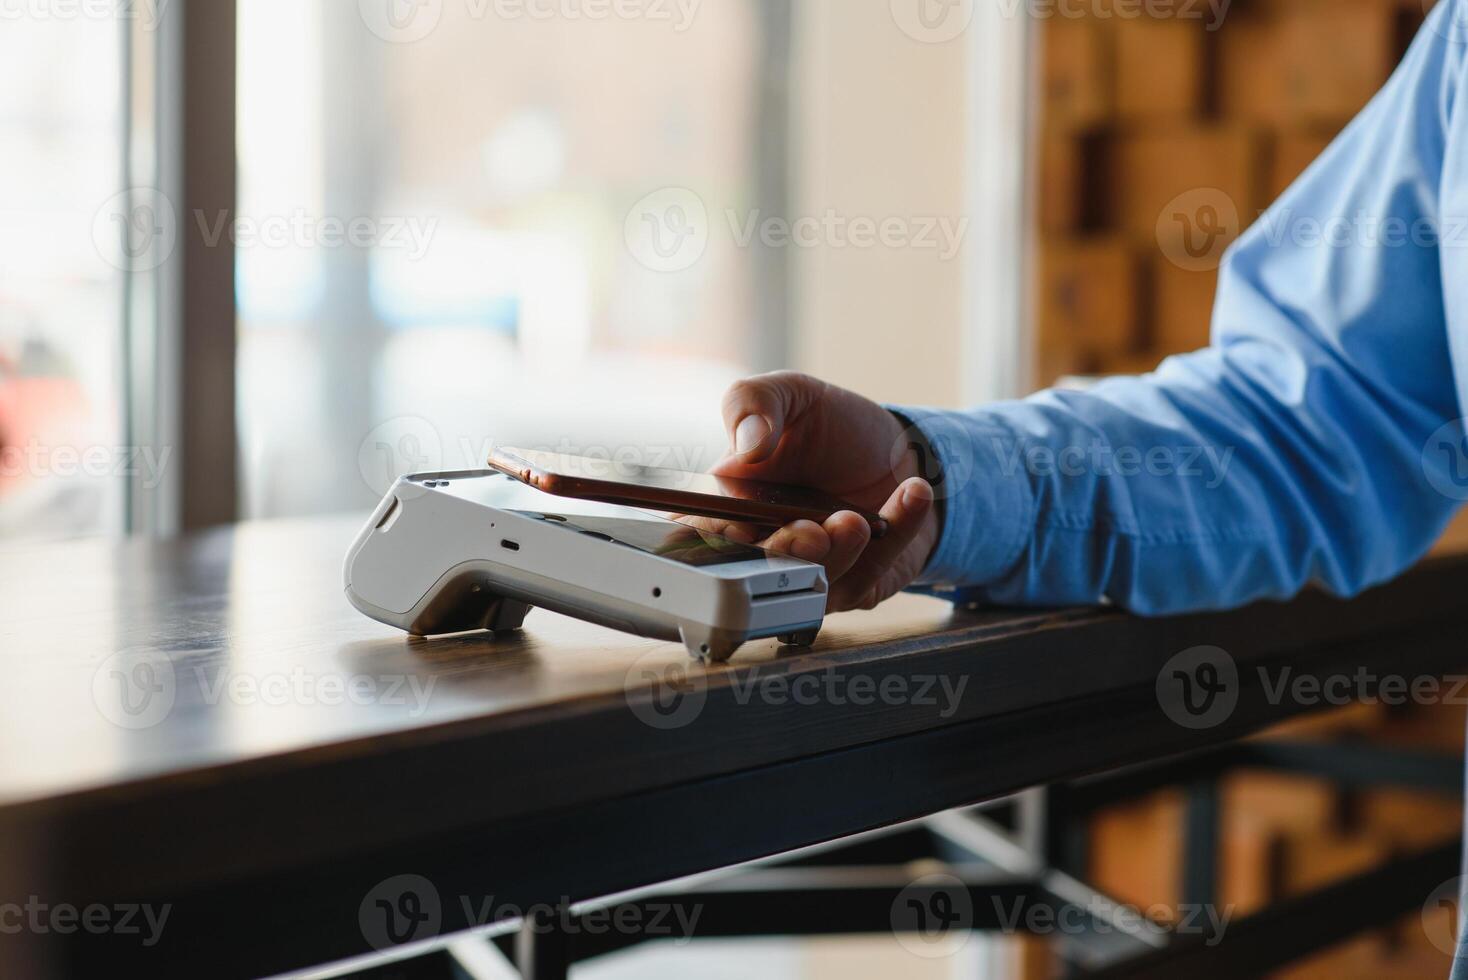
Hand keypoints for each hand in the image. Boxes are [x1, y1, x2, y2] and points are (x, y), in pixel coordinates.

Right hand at [689, 371, 938, 611]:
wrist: (899, 449)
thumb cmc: (832, 426)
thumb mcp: (791, 393)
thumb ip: (754, 402)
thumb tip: (746, 445)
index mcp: (729, 503)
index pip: (700, 532)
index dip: (712, 536)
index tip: (737, 524)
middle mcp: (762, 546)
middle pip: (757, 570)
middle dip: (783, 554)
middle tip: (811, 530)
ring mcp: (809, 571)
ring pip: (813, 583)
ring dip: (838, 553)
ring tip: (858, 518)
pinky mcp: (856, 584)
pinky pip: (873, 573)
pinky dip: (897, 532)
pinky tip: (912, 493)